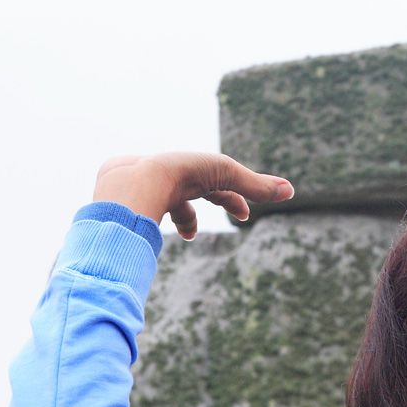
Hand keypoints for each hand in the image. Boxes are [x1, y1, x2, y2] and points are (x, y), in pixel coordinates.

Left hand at [91, 152, 294, 239]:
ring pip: (159, 207)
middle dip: (195, 213)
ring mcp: (135, 188)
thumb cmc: (183, 174)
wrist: (138, 182)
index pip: (210, 181)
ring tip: (188, 236)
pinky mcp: (114, 204)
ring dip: (179, 221)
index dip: (230, 198)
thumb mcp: (224, 175)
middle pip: (184, 194)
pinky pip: (132, 218)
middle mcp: (158, 174)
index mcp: (183, 167)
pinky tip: (150, 239)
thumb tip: (292, 191)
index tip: (243, 216)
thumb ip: (255, 186)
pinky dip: (146, 229)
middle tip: (197, 235)